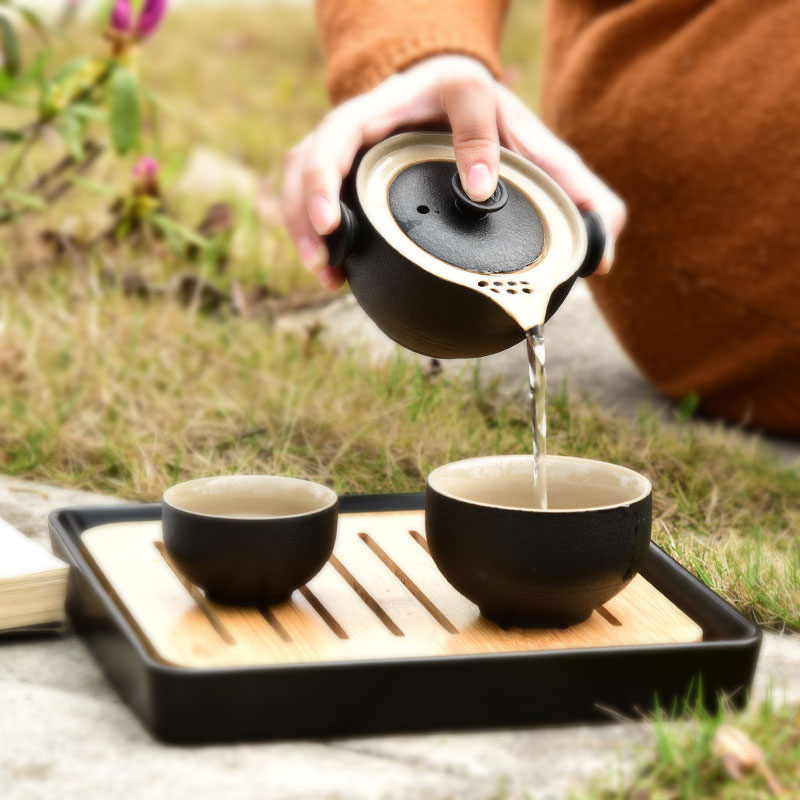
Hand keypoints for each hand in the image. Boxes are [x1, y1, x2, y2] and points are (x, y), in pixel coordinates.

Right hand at [283, 55, 625, 288]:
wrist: (440, 97)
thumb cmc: (486, 125)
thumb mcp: (532, 145)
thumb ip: (575, 189)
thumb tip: (601, 253)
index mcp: (453, 91)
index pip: (467, 99)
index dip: (475, 143)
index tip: (482, 188)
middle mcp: (392, 105)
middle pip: (339, 130)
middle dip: (325, 183)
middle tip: (333, 234)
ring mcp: (355, 131)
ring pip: (304, 162)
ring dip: (301, 215)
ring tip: (323, 269)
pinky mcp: (334, 157)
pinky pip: (301, 186)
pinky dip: (304, 227)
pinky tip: (325, 269)